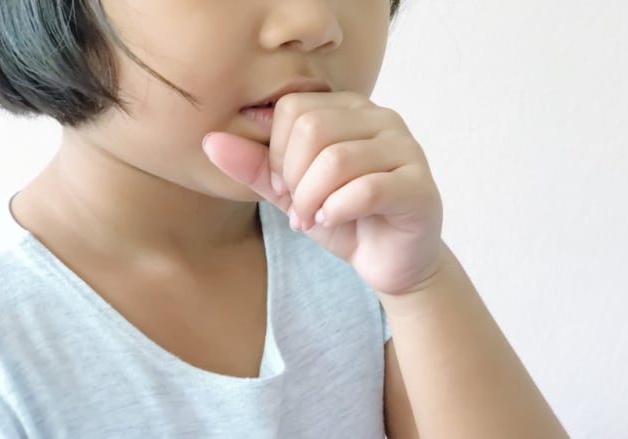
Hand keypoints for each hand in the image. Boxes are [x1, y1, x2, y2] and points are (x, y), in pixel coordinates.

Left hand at [203, 91, 443, 295]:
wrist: (394, 262)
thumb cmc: (347, 219)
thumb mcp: (292, 193)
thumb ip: (256, 166)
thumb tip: (208, 140)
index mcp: (350, 109)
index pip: (293, 109)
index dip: (276, 152)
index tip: (283, 187)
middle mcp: (382, 118)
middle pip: (313, 129)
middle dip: (293, 178)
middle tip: (297, 209)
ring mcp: (406, 149)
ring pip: (338, 159)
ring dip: (312, 199)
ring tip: (312, 219)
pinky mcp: (419, 185)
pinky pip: (367, 188)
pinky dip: (338, 209)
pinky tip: (334, 222)